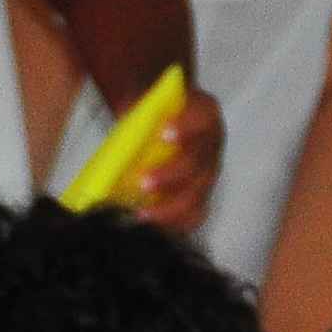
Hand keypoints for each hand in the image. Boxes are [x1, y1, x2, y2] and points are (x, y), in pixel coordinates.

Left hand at [132, 87, 226, 235]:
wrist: (158, 123)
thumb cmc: (152, 114)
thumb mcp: (145, 104)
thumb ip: (138, 114)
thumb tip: (120, 138)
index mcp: (204, 113)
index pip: (202, 116)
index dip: (186, 126)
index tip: (163, 133)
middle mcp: (211, 144)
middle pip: (197, 163)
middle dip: (170, 175)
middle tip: (142, 183)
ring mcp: (208, 172)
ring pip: (197, 195)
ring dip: (169, 208)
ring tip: (141, 214)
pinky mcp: (201, 196)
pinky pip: (194, 216)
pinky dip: (174, 224)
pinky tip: (152, 227)